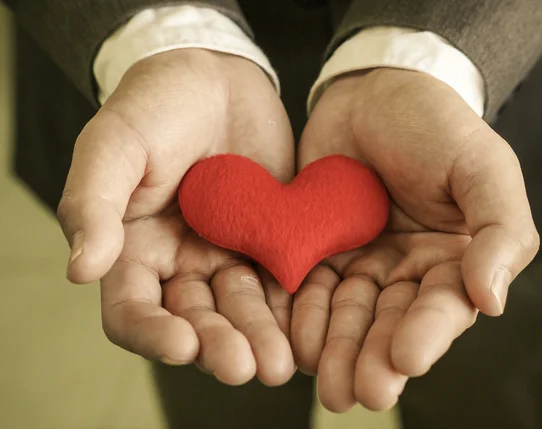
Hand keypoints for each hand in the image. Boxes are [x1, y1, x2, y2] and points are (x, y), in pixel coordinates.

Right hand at [57, 49, 295, 385]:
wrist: (215, 78)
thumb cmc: (155, 106)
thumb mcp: (113, 146)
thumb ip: (93, 204)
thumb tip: (81, 270)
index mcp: (133, 250)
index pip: (133, 310)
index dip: (153, 334)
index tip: (182, 344)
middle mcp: (179, 263)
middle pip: (195, 319)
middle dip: (219, 345)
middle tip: (245, 367)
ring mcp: (227, 254)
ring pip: (242, 308)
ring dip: (260, 337)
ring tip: (280, 363)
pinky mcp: (268, 239)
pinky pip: (280, 279)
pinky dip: (292, 305)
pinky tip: (308, 325)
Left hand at [292, 69, 539, 410]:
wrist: (374, 92)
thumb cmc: (437, 125)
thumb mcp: (483, 168)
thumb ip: (499, 232)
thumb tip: (492, 301)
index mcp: (450, 260)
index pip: (441, 307)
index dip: (426, 335)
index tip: (406, 359)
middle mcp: (403, 271)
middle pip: (387, 322)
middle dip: (370, 357)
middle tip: (355, 392)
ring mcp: (357, 261)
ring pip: (343, 314)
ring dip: (331, 346)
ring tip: (318, 375)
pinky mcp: (314, 247)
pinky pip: (304, 286)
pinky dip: (296, 311)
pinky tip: (288, 336)